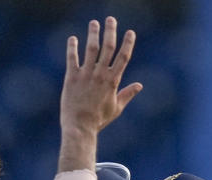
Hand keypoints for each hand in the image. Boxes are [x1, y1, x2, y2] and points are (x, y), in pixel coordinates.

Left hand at [60, 16, 142, 134]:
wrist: (80, 127)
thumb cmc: (99, 120)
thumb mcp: (116, 108)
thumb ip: (127, 94)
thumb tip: (140, 85)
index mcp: (112, 81)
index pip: (123, 57)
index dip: (128, 43)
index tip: (130, 32)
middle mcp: (100, 75)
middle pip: (108, 48)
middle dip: (110, 32)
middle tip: (111, 19)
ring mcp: (86, 75)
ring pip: (91, 49)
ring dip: (93, 34)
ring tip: (94, 23)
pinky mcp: (71, 78)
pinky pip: (72, 58)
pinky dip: (72, 47)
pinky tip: (73, 38)